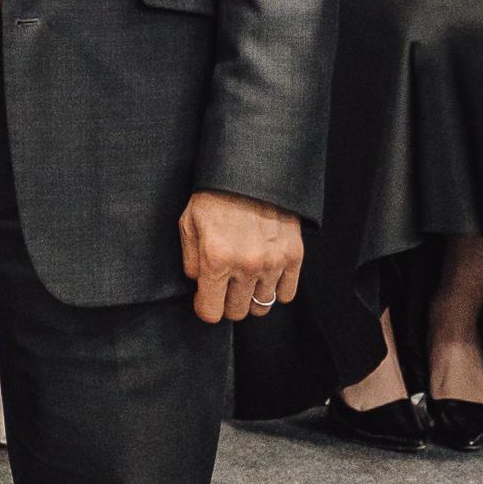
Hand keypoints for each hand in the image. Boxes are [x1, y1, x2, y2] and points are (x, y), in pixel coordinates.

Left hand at [179, 189, 303, 324]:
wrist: (251, 171)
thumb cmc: (215, 196)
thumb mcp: (189, 223)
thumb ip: (190, 260)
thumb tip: (198, 283)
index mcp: (216, 258)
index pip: (210, 312)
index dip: (204, 307)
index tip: (205, 298)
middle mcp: (246, 265)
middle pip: (236, 312)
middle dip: (226, 302)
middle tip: (224, 284)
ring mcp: (273, 262)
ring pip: (262, 306)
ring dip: (251, 296)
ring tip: (245, 278)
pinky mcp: (294, 256)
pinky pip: (287, 294)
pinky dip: (276, 289)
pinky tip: (265, 275)